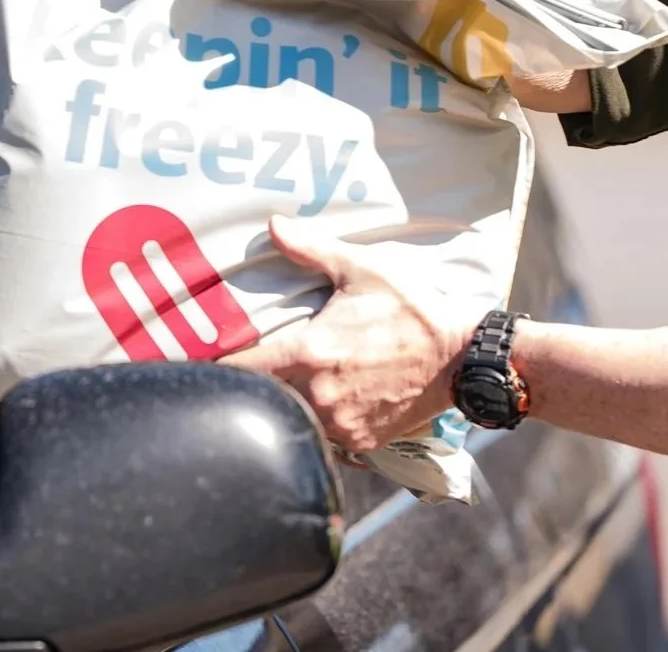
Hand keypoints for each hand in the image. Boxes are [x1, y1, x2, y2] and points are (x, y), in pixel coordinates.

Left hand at [221, 217, 481, 453]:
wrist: (461, 357)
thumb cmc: (413, 309)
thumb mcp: (363, 270)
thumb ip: (312, 249)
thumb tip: (274, 224)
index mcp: (310, 353)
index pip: (242, 371)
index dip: (219, 368)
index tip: (206, 362)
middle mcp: (319, 395)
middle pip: (262, 401)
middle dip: (255, 388)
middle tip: (253, 371)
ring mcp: (340, 425)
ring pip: (293, 422)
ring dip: (288, 406)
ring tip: (291, 386)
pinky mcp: (361, 443)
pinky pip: (326, 439)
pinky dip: (321, 423)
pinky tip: (329, 401)